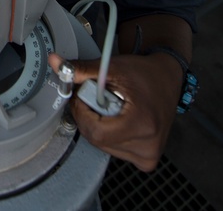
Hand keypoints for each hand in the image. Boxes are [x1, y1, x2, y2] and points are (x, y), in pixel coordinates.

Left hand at [48, 51, 183, 171]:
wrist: (168, 79)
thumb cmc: (144, 73)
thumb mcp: (112, 68)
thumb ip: (82, 69)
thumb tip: (54, 63)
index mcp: (142, 124)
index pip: (95, 130)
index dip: (83, 113)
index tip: (83, 97)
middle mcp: (148, 146)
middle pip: (98, 139)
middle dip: (89, 118)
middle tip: (96, 99)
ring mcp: (148, 156)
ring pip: (104, 146)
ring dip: (99, 127)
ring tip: (110, 108)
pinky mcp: (147, 160)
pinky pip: (114, 150)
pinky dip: (110, 135)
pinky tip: (118, 121)